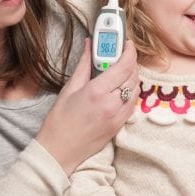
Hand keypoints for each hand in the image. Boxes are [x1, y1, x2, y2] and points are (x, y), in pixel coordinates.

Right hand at [35, 39, 138, 175]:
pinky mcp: (120, 126)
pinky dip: (130, 92)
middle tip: (121, 55)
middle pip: (133, 76)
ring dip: (131, 77)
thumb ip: (83, 65)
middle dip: (130, 62)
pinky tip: (119, 88)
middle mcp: (111, 104)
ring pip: (135, 90)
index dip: (129, 51)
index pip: (123, 66)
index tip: (127, 43)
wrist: (59, 151)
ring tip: (119, 71)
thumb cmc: (59, 122)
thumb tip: (89, 45)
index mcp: (97, 92)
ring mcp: (118, 117)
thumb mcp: (69, 89)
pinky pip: (132, 104)